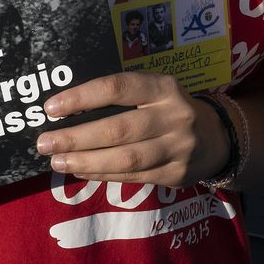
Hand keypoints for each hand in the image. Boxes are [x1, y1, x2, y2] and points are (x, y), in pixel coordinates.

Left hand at [34, 72, 228, 186]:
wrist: (218, 139)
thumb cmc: (170, 110)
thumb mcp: (155, 92)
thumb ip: (122, 98)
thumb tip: (67, 110)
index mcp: (164, 87)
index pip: (118, 88)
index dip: (82, 97)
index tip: (51, 108)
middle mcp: (173, 116)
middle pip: (118, 129)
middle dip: (77, 137)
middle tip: (45, 142)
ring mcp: (177, 148)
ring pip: (125, 158)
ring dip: (86, 161)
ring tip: (58, 161)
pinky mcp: (176, 174)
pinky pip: (133, 176)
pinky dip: (103, 174)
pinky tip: (81, 170)